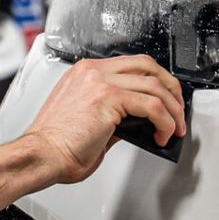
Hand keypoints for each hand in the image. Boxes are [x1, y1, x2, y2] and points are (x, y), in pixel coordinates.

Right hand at [22, 55, 187, 184]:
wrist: (40, 155)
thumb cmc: (56, 145)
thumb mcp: (87, 119)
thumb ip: (113, 114)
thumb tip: (137, 121)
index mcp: (85, 73)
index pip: (131, 65)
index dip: (155, 80)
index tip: (166, 98)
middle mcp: (93, 72)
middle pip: (147, 66)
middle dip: (170, 88)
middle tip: (178, 109)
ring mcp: (100, 82)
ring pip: (154, 86)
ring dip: (173, 109)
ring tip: (175, 128)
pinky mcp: (108, 98)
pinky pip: (152, 105)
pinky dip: (164, 121)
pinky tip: (162, 135)